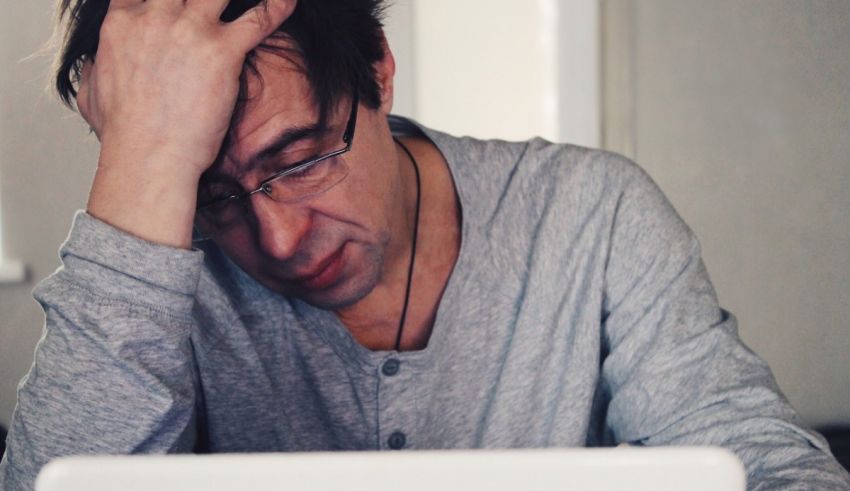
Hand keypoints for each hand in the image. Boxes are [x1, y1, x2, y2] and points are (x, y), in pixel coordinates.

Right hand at [78, 0, 294, 248]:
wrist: (148, 156)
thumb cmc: (124, 134)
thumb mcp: (91, 94)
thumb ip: (93, 69)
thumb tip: (92, 66)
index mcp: (123, 23)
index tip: (173, 1)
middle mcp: (156, 17)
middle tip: (210, 2)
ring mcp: (191, 31)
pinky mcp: (223, 52)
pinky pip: (259, 17)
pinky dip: (279, 6)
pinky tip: (290, 1)